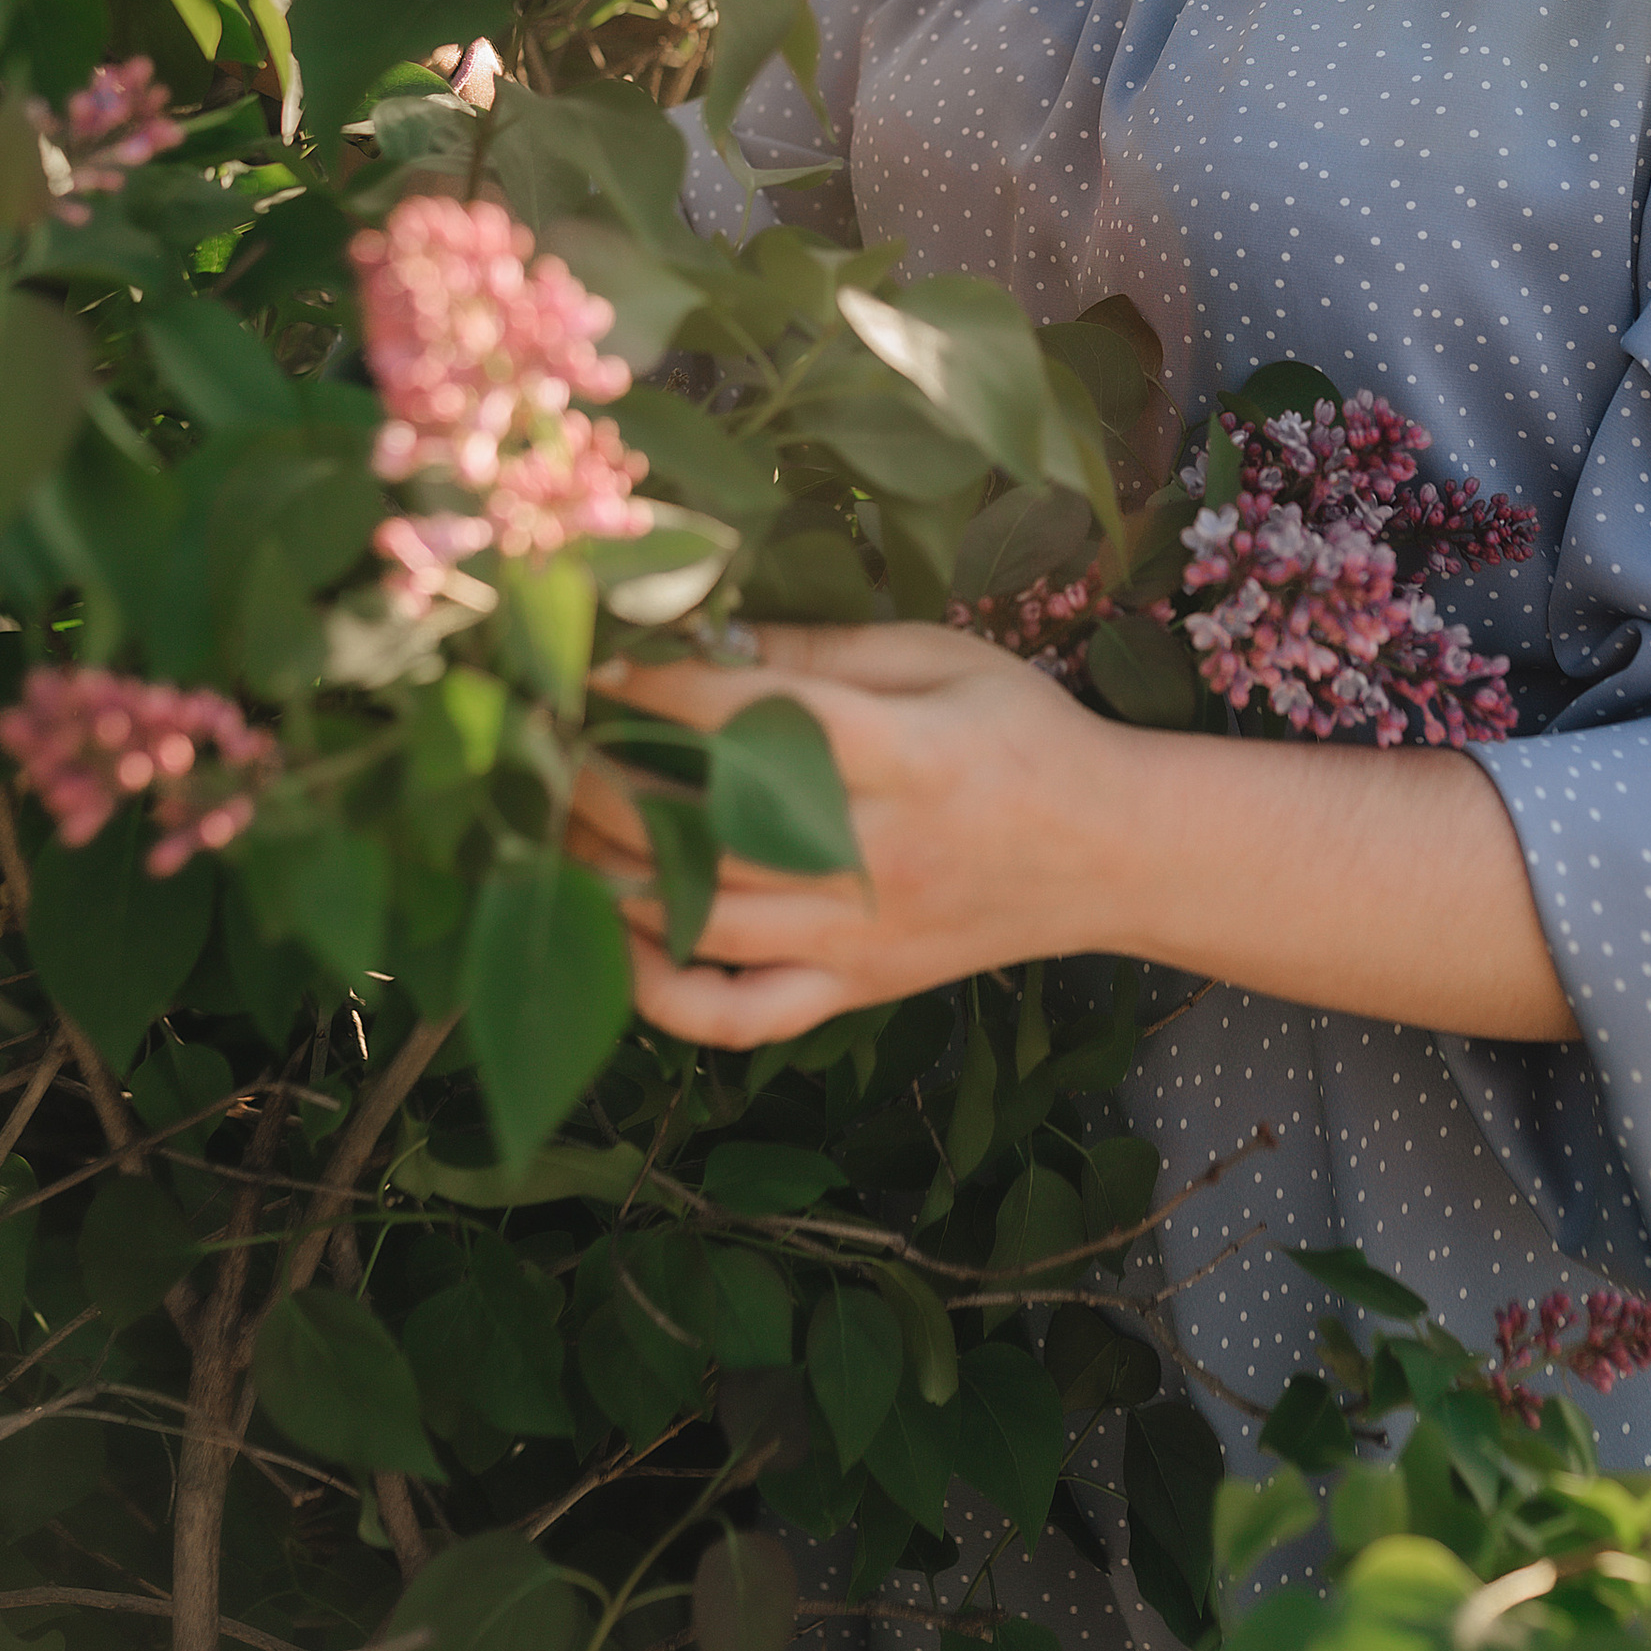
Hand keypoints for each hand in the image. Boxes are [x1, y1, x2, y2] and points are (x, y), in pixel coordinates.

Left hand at [564, 624, 1124, 1048]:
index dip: (659, 688)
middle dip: (604, 785)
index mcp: (907, 754)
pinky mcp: (855, 990)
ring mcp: (861, 938)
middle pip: (710, 828)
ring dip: (611, 874)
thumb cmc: (1024, 732)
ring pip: (705, 922)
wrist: (1112, 852)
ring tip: (551, 825)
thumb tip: (707, 632)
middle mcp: (878, 855)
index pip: (756, 718)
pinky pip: (740, 1018)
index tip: (588, 663)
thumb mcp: (944, 656)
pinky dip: (663, 995)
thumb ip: (826, 647)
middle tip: (537, 745)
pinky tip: (617, 939)